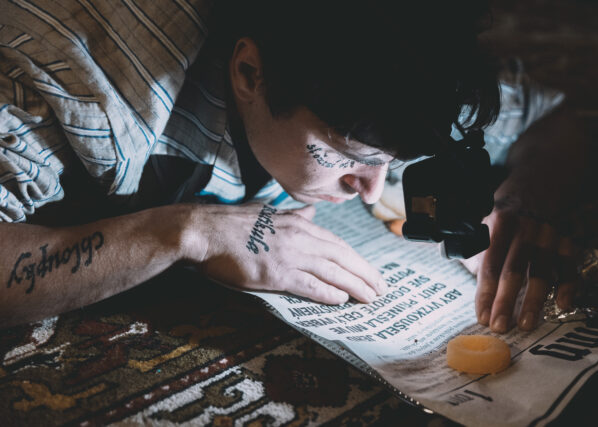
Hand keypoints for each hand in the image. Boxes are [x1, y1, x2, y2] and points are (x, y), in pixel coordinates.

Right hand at [184, 203, 385, 303]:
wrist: (204, 231)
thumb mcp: (267, 214)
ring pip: (332, 272)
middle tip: (382, 287)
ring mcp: (289, 255)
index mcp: (298, 224)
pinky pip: (309, 285)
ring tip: (371, 298)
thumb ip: (292, 215)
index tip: (369, 270)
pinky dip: (328, 293)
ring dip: (355, 286)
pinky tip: (342, 300)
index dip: (356, 259)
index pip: (336, 244)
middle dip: (365, 273)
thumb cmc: (231, 224)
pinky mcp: (276, 274)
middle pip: (342, 257)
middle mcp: (299, 238)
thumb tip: (310, 212)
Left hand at [461, 207, 579, 332]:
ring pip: (542, 272)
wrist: (532, 196)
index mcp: (499, 224)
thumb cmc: (500, 224)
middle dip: (505, 301)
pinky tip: (562, 305)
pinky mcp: (567, 243)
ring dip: (533, 300)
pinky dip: (567, 286)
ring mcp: (548, 236)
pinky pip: (569, 267)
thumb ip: (472, 254)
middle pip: (514, 270)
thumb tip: (460, 277)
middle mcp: (524, 229)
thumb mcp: (481, 228)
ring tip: (526, 323)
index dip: (486, 293)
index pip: (490, 264)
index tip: (482, 317)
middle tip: (500, 326)